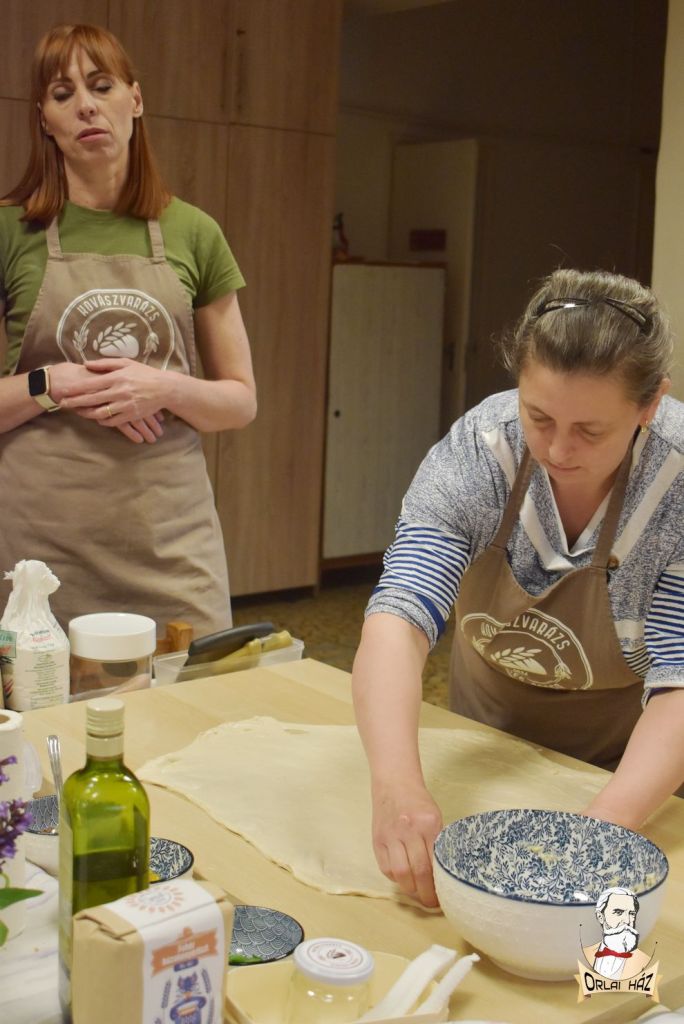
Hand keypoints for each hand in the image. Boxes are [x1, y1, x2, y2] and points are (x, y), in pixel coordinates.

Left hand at [48, 362, 165, 443]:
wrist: (164, 388)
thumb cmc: (144, 373)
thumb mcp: (126, 363)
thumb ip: (105, 363)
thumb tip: (86, 364)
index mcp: (117, 377)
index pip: (91, 383)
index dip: (76, 388)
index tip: (64, 390)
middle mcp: (119, 391)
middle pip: (91, 399)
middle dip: (75, 402)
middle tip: (63, 404)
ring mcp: (125, 405)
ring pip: (100, 413)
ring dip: (86, 413)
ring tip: (78, 412)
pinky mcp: (131, 415)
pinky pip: (112, 421)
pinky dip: (102, 421)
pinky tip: (96, 418)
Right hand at [371, 780, 442, 906]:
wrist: (394, 783)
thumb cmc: (419, 802)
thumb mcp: (435, 818)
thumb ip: (437, 843)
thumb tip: (441, 874)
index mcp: (428, 824)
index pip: (434, 863)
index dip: (438, 886)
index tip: (443, 898)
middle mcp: (408, 830)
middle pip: (417, 871)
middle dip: (425, 894)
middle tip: (431, 903)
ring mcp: (390, 836)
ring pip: (399, 873)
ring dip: (410, 889)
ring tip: (418, 894)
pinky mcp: (377, 840)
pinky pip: (386, 867)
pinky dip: (396, 878)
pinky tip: (403, 879)